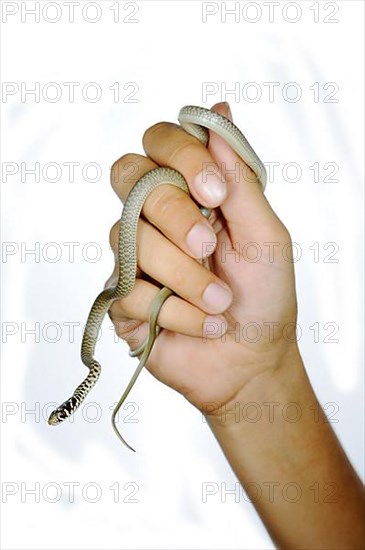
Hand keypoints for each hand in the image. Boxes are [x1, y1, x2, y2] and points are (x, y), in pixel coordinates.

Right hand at [106, 102, 298, 413]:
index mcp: (190, 195)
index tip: (215, 191)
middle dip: (173, 214)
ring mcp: (134, 257)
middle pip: (129, 177)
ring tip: (219, 303)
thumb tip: (221, 113)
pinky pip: (129, 290)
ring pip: (130, 238)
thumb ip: (241, 179)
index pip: (159, 142)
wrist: (251, 361)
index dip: (181, 156)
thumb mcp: (266, 235)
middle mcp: (155, 218)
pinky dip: (176, 312)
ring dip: (185, 276)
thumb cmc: (264, 297)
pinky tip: (202, 325)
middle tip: (209, 247)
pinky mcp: (121, 298)